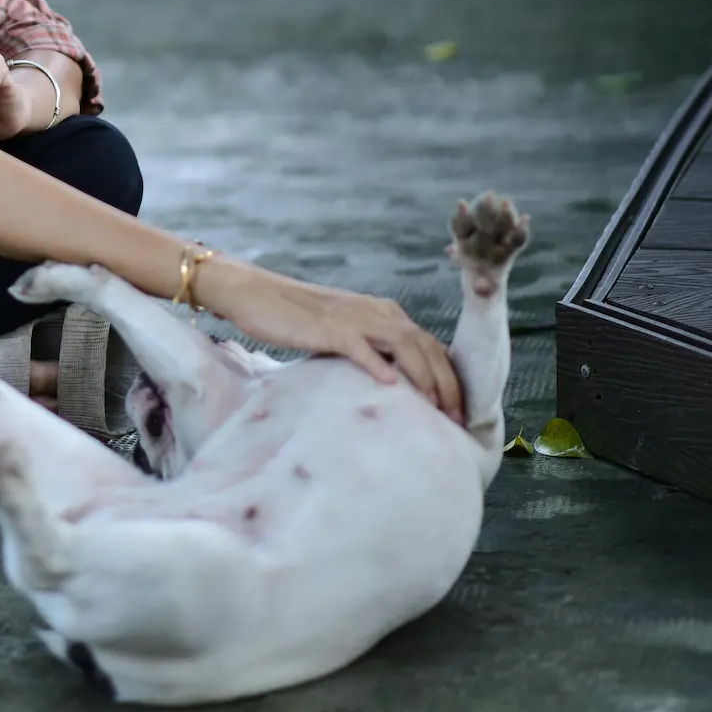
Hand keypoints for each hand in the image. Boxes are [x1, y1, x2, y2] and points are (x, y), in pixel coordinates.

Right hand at [201, 258, 464, 423]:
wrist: (254, 292)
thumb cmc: (294, 317)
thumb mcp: (341, 332)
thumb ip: (367, 349)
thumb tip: (389, 383)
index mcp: (382, 312)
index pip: (429, 345)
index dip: (449, 378)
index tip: (456, 411)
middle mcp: (377, 312)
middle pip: (427, 347)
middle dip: (448, 384)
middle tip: (457, 419)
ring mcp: (354, 318)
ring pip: (406, 346)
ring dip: (426, 379)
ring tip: (437, 410)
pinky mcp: (329, 327)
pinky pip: (361, 347)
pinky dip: (378, 365)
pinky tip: (389, 386)